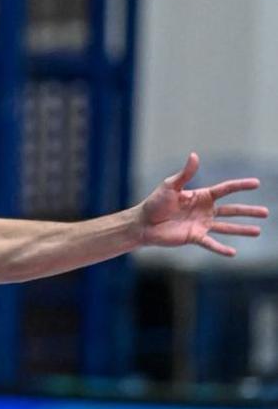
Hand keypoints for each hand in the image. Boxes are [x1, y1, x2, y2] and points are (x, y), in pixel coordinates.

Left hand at [139, 152, 267, 257]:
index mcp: (201, 196)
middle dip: (248, 211)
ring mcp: (201, 225)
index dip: (240, 186)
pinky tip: (233, 253)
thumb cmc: (155, 202)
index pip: (225, 190)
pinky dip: (221, 249)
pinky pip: (211, 244)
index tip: (256, 183)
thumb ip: (185, 173)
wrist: (143, 222)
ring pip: (226, 227)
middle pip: (231, 210)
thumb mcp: (170, 185)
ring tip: (258, 231)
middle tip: (266, 212)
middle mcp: (204, 210)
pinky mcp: (194, 237)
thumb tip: (194, 155)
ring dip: (242, 229)